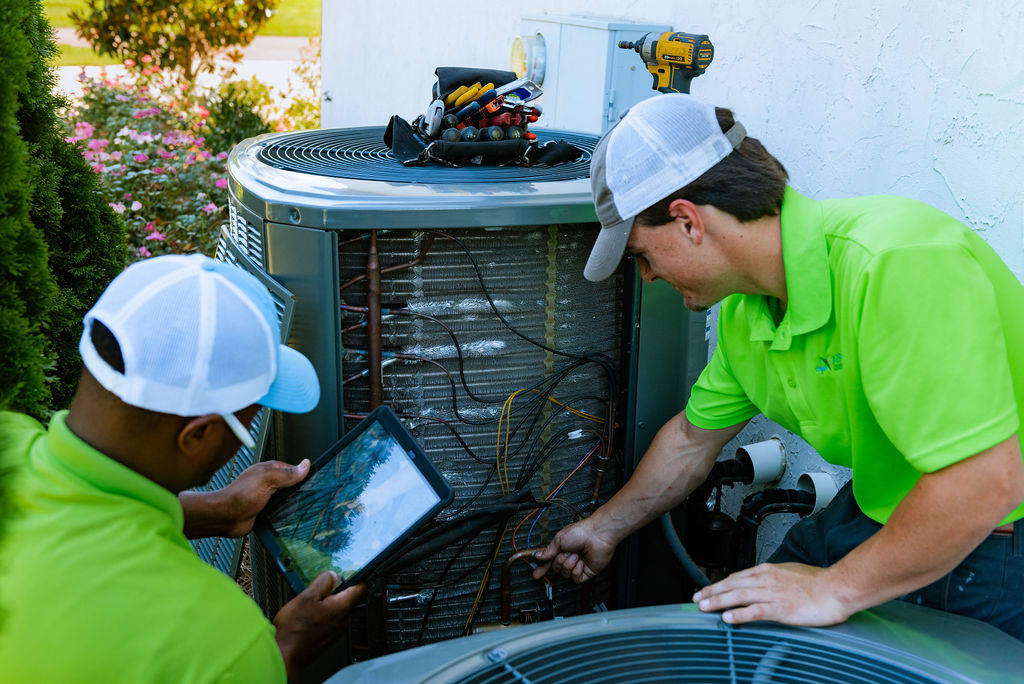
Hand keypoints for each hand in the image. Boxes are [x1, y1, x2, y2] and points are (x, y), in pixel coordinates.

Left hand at [180, 459, 310, 538]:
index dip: (304, 475)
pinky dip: (286, 513)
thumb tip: (305, 464)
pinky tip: (291, 516)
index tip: (316, 481)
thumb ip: (286, 473)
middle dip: (300, 490)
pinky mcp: (265, 510)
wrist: (224, 517)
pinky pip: (281, 511)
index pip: (294, 470)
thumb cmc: (239, 495)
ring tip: (304, 507)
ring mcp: (267, 497)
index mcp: (270, 470)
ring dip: (294, 503)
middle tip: (312, 496)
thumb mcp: (267, 480)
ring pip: (288, 498)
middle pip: (292, 484)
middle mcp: (269, 483)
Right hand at [273, 572, 364, 680]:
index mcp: (342, 607)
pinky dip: (322, 617)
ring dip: (327, 606)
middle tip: (318, 593)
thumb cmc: (295, 629)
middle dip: (335, 593)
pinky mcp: (329, 638)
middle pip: (347, 599)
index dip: (355, 578)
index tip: (347, 575)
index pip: (360, 588)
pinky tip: (308, 619)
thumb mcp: (306, 596)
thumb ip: (323, 582)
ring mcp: (337, 631)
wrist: (287, 655)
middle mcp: (344, 620)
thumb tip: (333, 575)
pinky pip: (330, 622)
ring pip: (337, 611)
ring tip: (310, 608)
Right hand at [531, 518, 616, 582]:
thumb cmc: (581, 532)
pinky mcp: (586, 572)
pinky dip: (577, 570)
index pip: (549, 561)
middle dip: (559, 561)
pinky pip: (575, 578)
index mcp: (562, 549)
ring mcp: (577, 564)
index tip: (537, 574)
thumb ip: (549, 550)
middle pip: (556, 569)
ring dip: (569, 564)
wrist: (597, 535)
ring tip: (576, 555)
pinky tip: (581, 562)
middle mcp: (569, 557)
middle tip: (565, 553)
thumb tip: (539, 556)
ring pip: (565, 574)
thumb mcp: (559, 539)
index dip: (543, 568)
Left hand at [692, 562, 850, 626]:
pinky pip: (755, 611)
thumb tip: (760, 583)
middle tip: (697, 598)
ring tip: (704, 607)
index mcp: (768, 570)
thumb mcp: (789, 572)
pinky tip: (727, 618)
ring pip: (738, 596)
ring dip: (719, 602)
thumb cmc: (818, 582)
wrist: (837, 587)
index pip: (737, 576)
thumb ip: (772, 578)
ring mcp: (772, 593)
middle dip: (712, 591)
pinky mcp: (781, 608)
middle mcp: (766, 579)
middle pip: (732, 585)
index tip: (709, 589)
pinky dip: (739, 614)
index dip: (720, 583)